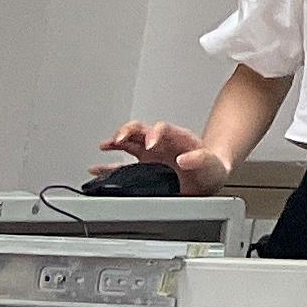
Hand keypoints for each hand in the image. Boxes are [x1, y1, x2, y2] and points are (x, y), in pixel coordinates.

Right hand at [95, 120, 227, 194]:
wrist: (209, 178)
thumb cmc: (211, 168)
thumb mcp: (211, 164)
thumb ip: (201, 159)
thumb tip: (186, 158)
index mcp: (177, 139)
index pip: (162, 128)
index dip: (154, 133)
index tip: (150, 143)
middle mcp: (160, 143)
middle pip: (140, 129)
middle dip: (128, 131)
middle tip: (119, 139)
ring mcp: (150, 154)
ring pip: (128, 142)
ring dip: (115, 142)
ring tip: (104, 146)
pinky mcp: (142, 167)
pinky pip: (121, 164)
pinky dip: (107, 166)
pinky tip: (96, 169)